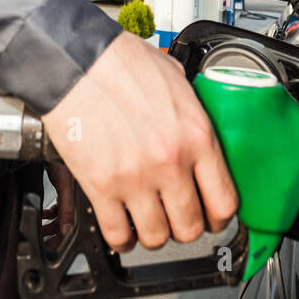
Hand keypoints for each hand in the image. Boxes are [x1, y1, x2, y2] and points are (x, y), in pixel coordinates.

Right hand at [39, 31, 238, 253]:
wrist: (75, 60)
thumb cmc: (120, 61)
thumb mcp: (176, 78)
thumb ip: (191, 112)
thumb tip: (196, 128)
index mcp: (196, 135)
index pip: (224, 202)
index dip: (218, 217)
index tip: (210, 216)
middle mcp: (170, 162)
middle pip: (191, 227)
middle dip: (184, 227)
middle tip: (175, 217)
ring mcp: (135, 178)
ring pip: (156, 237)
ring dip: (153, 233)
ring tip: (146, 220)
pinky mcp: (100, 185)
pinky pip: (117, 234)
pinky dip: (121, 238)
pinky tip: (121, 226)